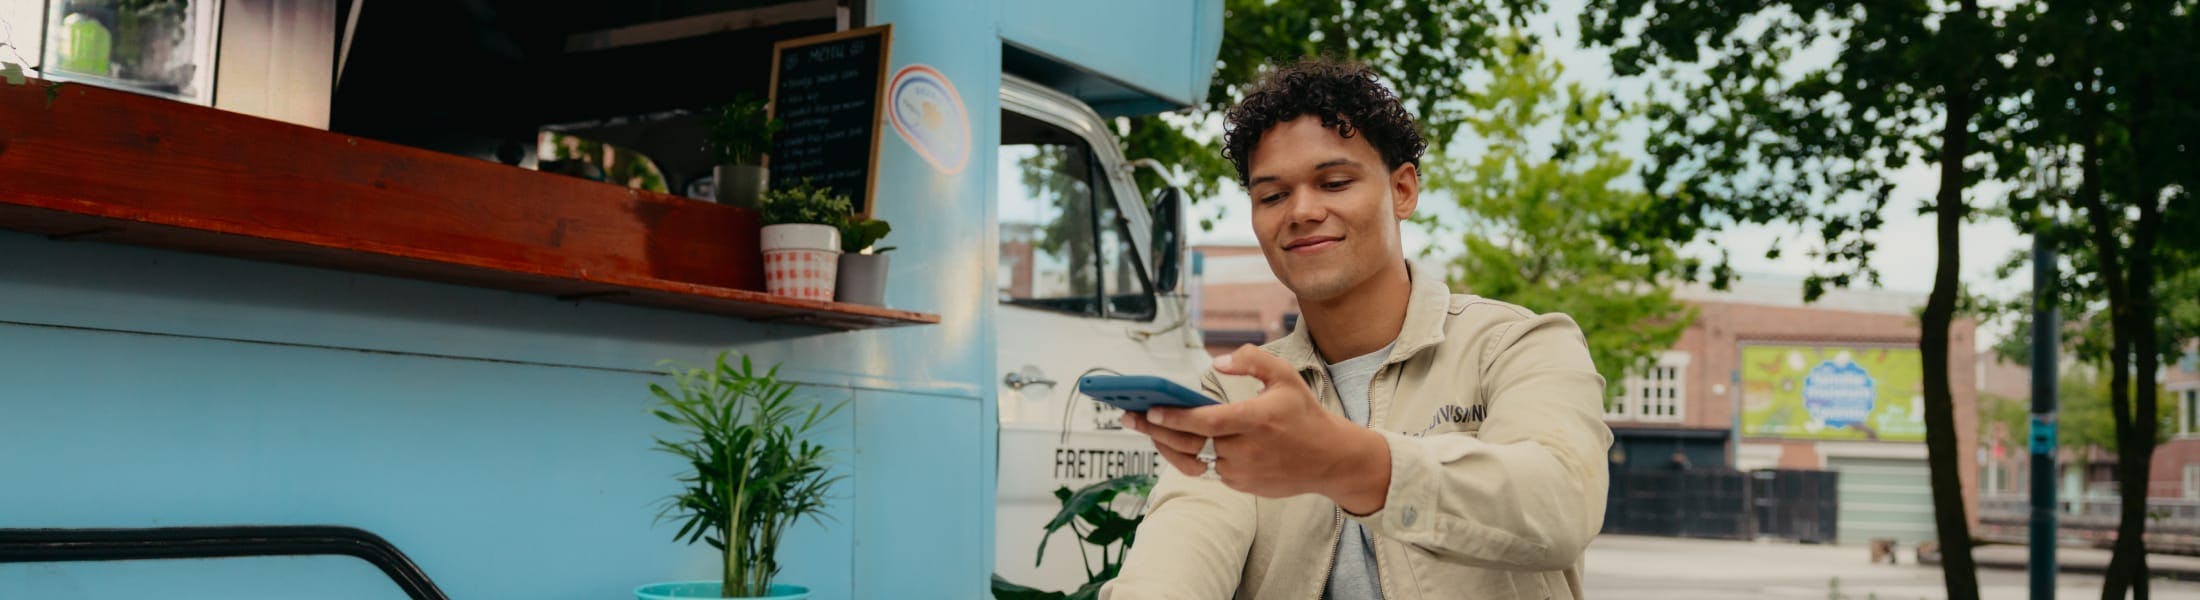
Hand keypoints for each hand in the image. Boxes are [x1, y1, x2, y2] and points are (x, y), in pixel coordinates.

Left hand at [1120, 344, 1392, 513]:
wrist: (1330, 460)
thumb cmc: (1304, 413)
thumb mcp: (1285, 376)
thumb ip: (1251, 359)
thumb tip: (1217, 360)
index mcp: (1254, 419)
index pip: (1205, 421)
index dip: (1174, 417)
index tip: (1149, 409)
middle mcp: (1245, 449)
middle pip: (1189, 442)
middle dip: (1154, 430)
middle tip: (1128, 417)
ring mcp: (1242, 471)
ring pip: (1195, 458)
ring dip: (1169, 444)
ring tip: (1149, 428)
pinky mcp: (1243, 486)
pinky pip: (1211, 469)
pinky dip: (1196, 455)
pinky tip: (1180, 441)